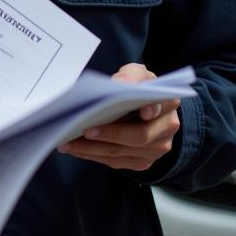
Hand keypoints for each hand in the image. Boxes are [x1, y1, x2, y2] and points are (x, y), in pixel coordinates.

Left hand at [58, 62, 180, 171]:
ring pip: (122, 152)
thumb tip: (120, 83)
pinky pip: (115, 162)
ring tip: (68, 142)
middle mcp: (167, 128)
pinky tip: (75, 149)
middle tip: (85, 129)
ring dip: (92, 148)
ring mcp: (156, 149)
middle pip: (139, 136)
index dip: (151, 109)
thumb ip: (131, 75)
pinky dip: (92, 155)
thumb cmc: (138, 88)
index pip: (161, 106)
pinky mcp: (142, 162)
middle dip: (110, 133)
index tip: (142, 111)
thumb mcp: (137, 74)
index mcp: (167, 102)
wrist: (146, 108)